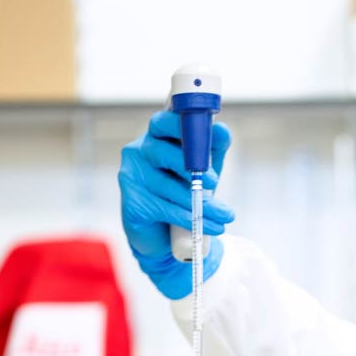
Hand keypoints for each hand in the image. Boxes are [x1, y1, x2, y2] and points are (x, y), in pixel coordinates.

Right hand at [118, 110, 234, 298]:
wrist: (164, 235)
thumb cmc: (184, 191)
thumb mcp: (203, 167)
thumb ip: (212, 148)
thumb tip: (222, 130)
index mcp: (156, 136)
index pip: (163, 121)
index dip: (184, 126)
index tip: (208, 136)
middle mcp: (138, 152)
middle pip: (161, 152)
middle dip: (191, 165)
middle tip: (215, 180)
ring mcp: (131, 178)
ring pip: (168, 186)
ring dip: (200, 202)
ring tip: (225, 215)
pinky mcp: (131, 204)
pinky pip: (165, 209)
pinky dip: (191, 218)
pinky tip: (212, 226)